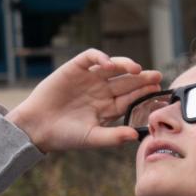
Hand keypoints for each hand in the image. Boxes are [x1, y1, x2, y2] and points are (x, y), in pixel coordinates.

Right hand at [5, 48, 161, 151]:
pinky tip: (108, 64)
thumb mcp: (92, 138)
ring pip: (112, 67)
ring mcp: (89, 79)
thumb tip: (136, 135)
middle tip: (157, 76)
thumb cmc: (65, 136)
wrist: (36, 127)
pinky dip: (100, 57)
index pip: (132, 97)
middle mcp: (102, 91)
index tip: (158, 91)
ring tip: (136, 69)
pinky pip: (90, 58)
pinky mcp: (74, 69)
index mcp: (109, 107)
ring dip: (125, 65)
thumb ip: (114, 136)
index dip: (144, 93)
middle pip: (127, 81)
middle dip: (142, 78)